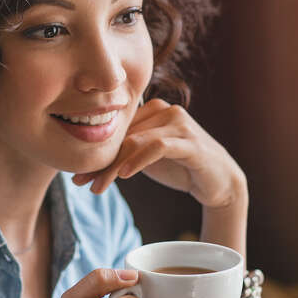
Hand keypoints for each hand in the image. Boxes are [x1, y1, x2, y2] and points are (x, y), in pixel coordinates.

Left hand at [72, 99, 245, 208]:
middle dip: (99, 161)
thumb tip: (86, 162)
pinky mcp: (190, 142)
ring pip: (136, 141)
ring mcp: (179, 124)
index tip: (77, 176)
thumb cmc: (181, 168)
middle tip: (80, 183)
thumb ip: (124, 153)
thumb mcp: (146, 160)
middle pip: (122, 135)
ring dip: (113, 166)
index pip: (116, 130)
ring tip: (98, 187)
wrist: (220, 181)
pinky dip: (138, 160)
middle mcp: (165, 110)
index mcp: (152, 110)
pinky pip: (158, 146)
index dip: (94, 152)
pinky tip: (125, 175)